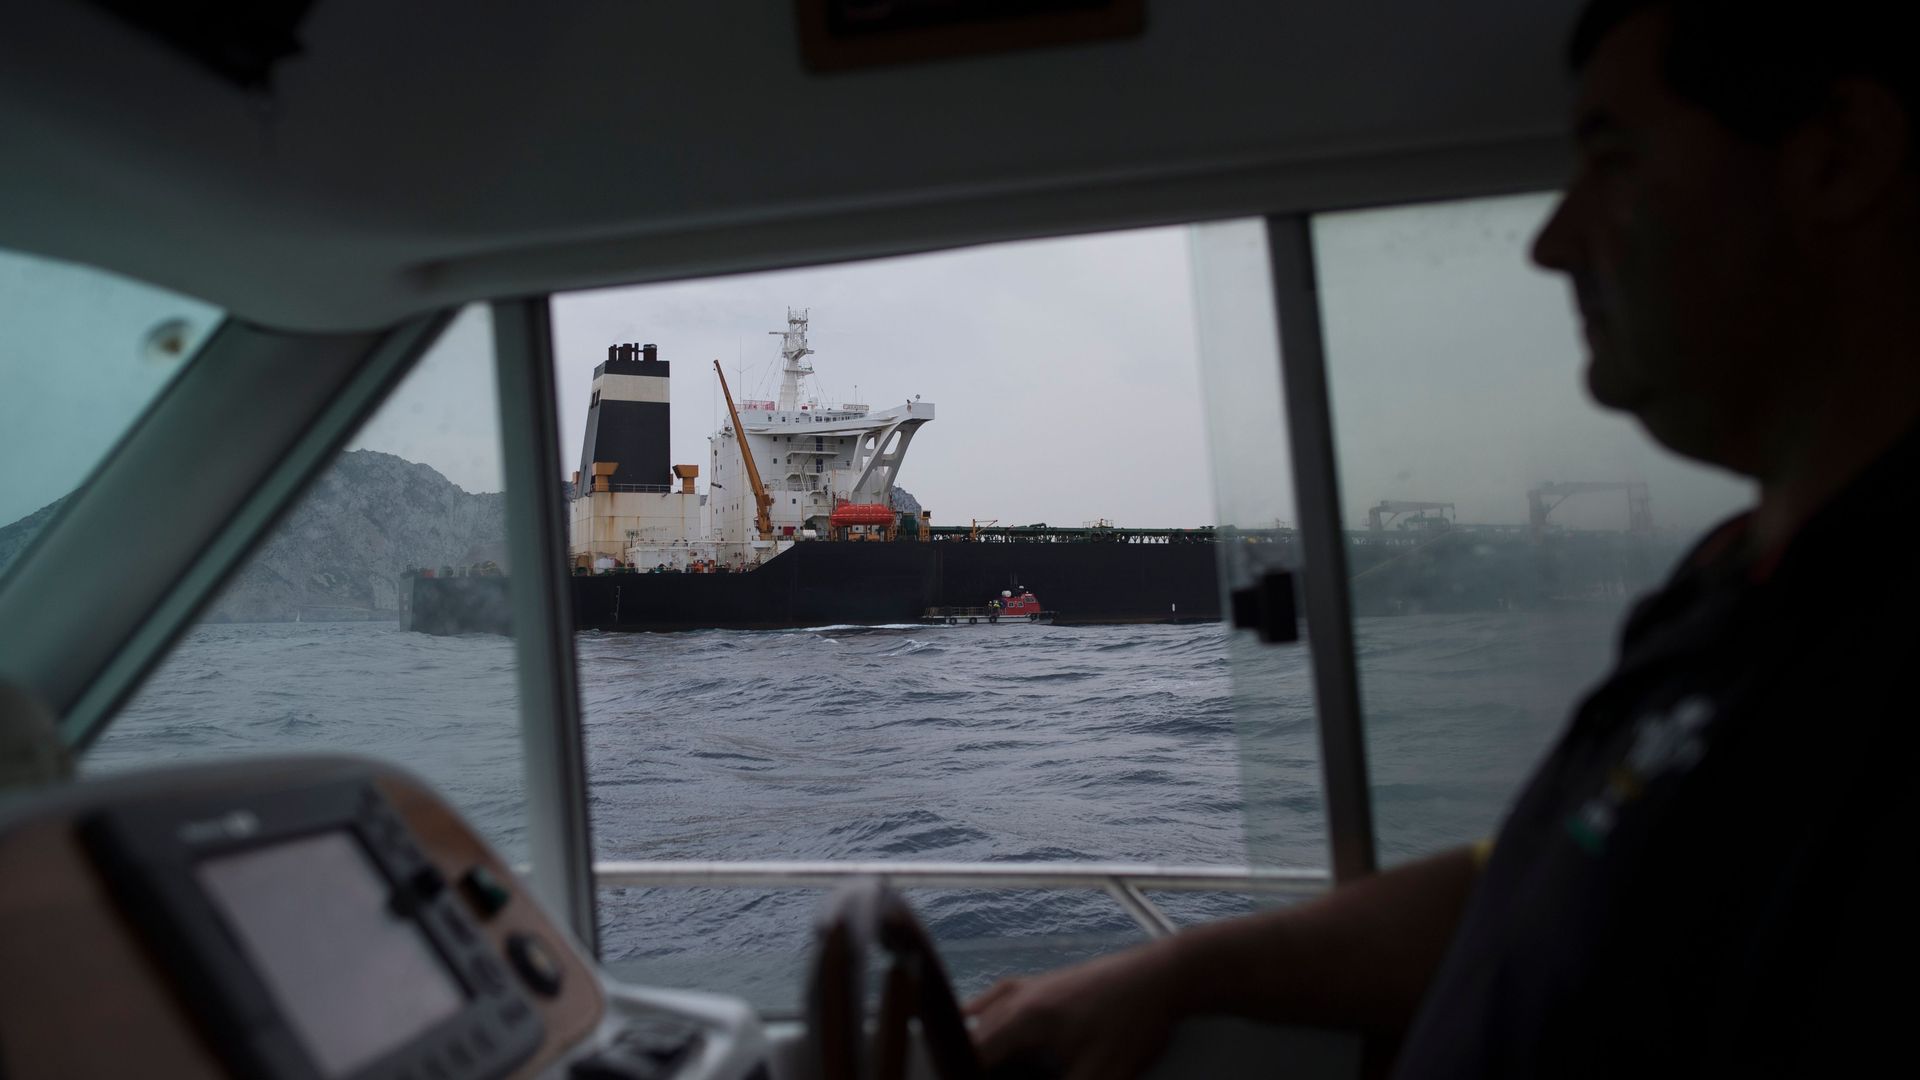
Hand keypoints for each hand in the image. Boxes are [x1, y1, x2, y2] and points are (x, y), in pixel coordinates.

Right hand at [966, 943, 1186, 1079]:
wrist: (1159, 977)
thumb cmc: (1130, 1024)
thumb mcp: (1100, 1075)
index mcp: (1022, 1018)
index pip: (972, 1056)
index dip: (964, 1076)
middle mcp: (1015, 997)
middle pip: (971, 1037)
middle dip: (968, 1066)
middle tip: (967, 1076)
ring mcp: (1026, 985)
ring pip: (980, 1018)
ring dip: (974, 1046)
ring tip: (977, 1068)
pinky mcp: (1039, 983)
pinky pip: (995, 1002)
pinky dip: (982, 1021)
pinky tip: (980, 1026)